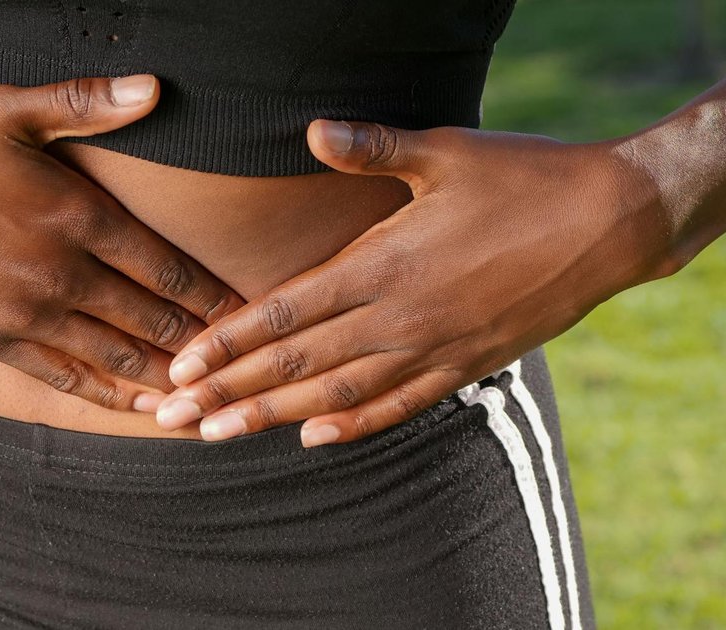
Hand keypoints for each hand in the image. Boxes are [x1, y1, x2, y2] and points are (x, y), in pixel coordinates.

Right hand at [0, 74, 243, 410]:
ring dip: (163, 377)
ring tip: (201, 396)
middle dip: (199, 342)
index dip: (211, 294)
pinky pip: (61, 375)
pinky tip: (133, 406)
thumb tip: (156, 87)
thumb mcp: (6, 107)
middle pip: (150, 317)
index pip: (165, 265)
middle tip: (238, 363)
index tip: (246, 312)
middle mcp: (59, 271)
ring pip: (113, 354)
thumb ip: (86, 102)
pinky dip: (104, 393)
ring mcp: (25, 311)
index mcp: (75, 213)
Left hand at [155, 118, 671, 444]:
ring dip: (272, 416)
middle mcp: (400, 315)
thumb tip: (314, 130)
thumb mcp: (446, 151)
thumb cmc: (524, 178)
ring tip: (218, 436)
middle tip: (169, 418)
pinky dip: (354, 423)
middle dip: (228, 391)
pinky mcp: (466, 365)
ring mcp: (433, 347)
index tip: (180, 368)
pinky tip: (314, 438)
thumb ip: (373, 149)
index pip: (284, 311)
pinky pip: (400, 405)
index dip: (227, 343)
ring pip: (336, 392)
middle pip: (295, 361)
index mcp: (384, 262)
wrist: (613, 223)